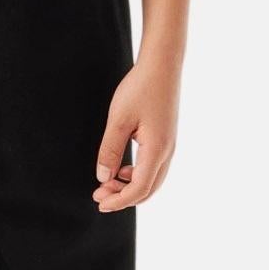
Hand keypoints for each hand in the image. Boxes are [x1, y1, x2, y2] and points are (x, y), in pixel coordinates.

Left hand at [93, 57, 180, 210]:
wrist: (162, 66)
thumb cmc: (140, 89)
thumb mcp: (118, 120)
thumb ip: (110, 150)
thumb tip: (103, 178)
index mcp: (157, 150)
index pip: (139, 188)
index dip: (119, 200)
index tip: (99, 203)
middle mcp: (167, 152)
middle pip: (148, 189)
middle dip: (123, 197)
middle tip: (99, 196)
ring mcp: (169, 146)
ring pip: (152, 180)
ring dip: (130, 187)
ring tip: (107, 184)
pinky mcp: (166, 139)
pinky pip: (153, 167)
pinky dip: (136, 175)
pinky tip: (121, 169)